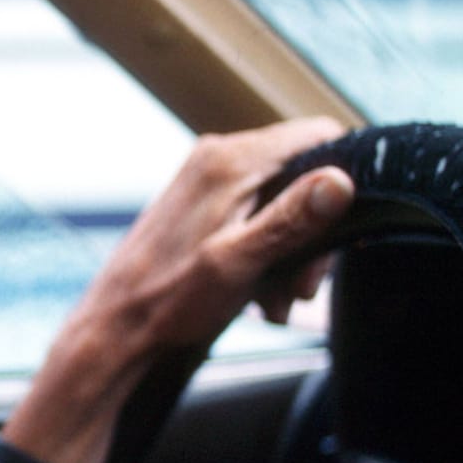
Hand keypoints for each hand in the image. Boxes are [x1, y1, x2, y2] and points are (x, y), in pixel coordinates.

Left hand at [7, 118, 354, 462]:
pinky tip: (261, 297)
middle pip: (303, 175)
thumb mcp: (239, 262)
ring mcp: (209, 179)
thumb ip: (291, 219)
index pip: (320, 136)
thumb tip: (341, 180)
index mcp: (231, 161)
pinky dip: (267, 254)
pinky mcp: (204, 204)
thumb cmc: (169, 298)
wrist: (117, 325)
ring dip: (292, 253)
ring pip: (283, 201)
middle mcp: (220, 157)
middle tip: (303, 288)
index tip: (344, 232)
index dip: (345, 177)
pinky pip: (256, 216)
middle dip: (315, 233)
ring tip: (279, 302)